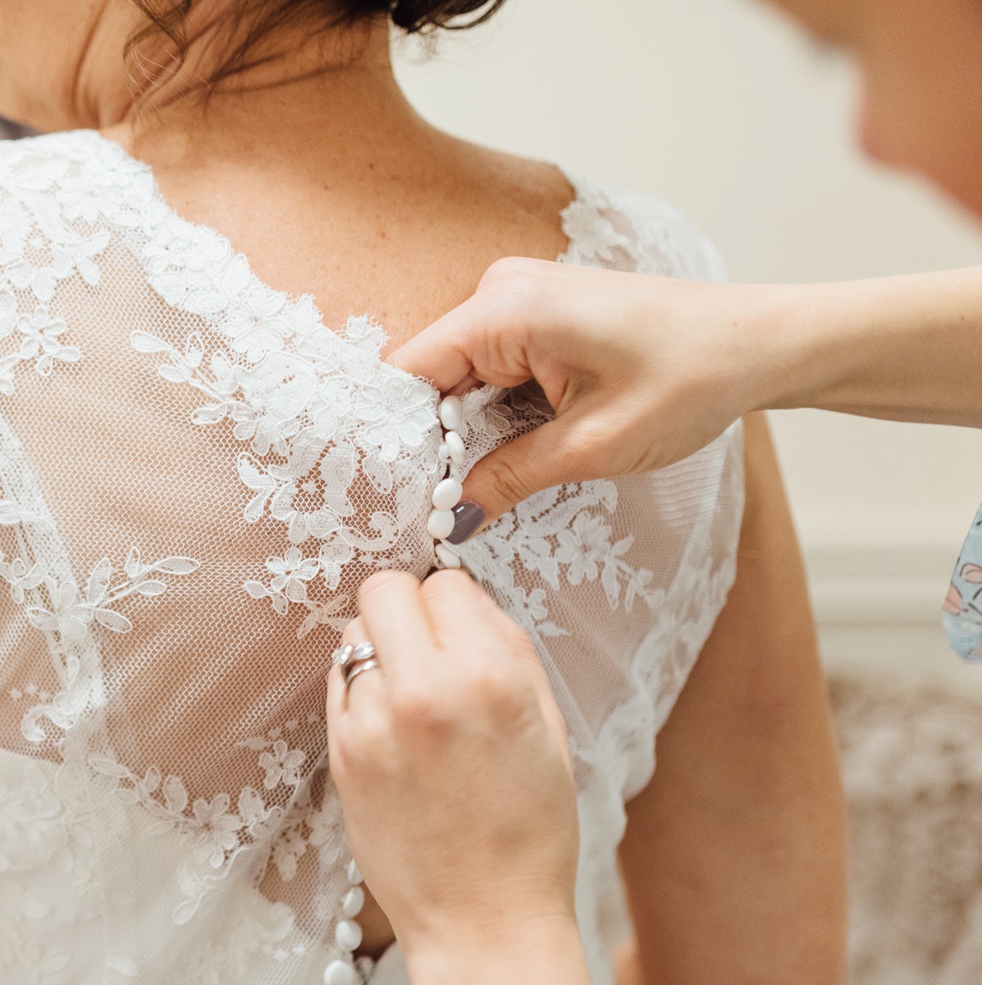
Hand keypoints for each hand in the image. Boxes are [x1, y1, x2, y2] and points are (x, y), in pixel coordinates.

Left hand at [326, 569, 579, 959]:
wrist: (482, 920)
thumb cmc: (529, 831)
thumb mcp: (548, 729)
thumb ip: (509, 652)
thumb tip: (468, 602)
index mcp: (488, 678)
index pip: (445, 584)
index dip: (456, 606)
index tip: (463, 633)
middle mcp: (422, 690)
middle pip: (383, 591)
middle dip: (406, 609)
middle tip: (429, 649)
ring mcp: (370, 724)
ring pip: (352, 637)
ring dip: (380, 652)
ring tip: (413, 698)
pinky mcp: (340, 756)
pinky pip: (339, 688)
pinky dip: (362, 694)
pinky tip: (393, 732)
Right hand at [388, 259, 775, 525]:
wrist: (763, 342)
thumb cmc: (691, 379)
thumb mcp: (593, 446)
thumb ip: (508, 478)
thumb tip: (450, 519)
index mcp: (504, 309)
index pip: (407, 375)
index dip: (396, 440)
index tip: (401, 498)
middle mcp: (501, 289)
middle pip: (428, 376)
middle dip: (431, 441)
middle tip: (437, 507)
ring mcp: (520, 296)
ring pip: (458, 376)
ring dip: (465, 430)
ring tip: (473, 485)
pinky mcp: (539, 312)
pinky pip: (489, 366)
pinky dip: (491, 411)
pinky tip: (505, 450)